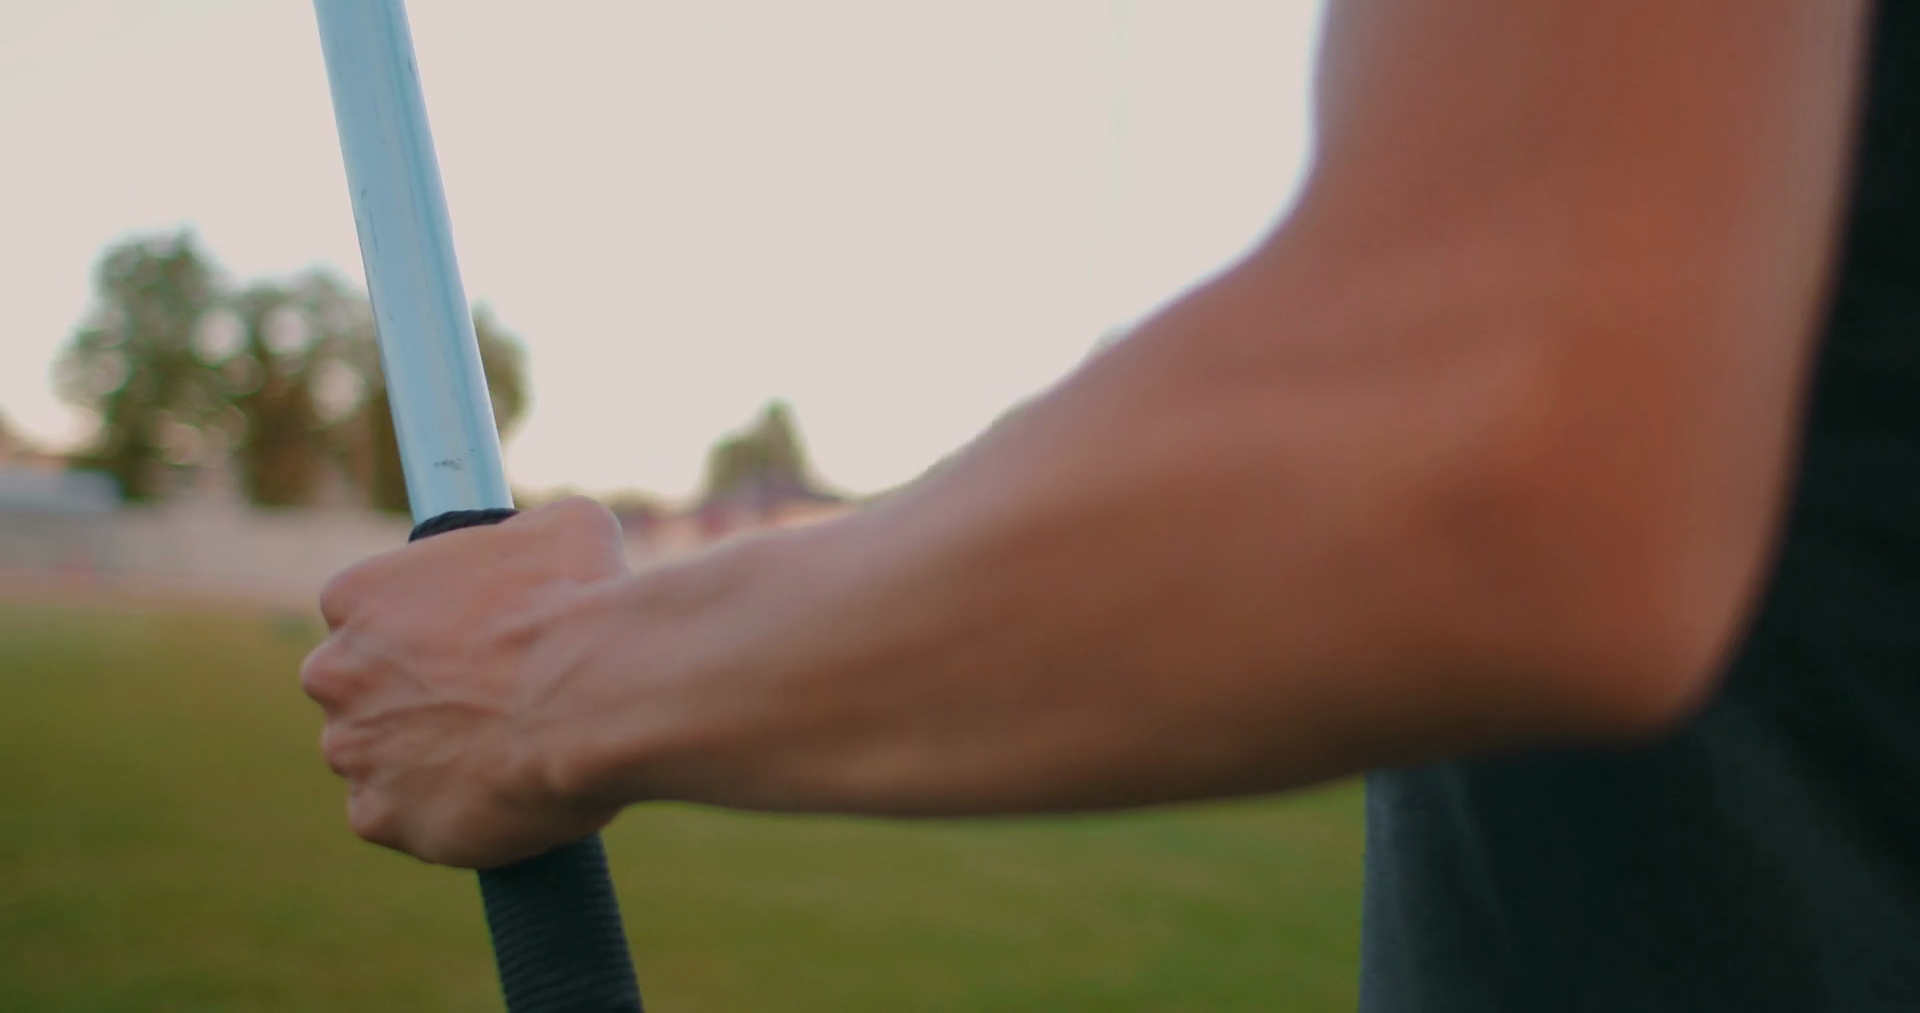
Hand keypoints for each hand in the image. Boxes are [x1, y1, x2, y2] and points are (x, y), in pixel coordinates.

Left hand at [301, 497, 629, 867]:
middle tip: (486, 701)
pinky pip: (398, 820)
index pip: (366, 613)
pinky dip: (437, 814)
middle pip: (360, 688)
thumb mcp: (565, 528)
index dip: (423, 629)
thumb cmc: (579, 604)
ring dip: (423, 757)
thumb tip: (546, 537)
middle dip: (410, 696)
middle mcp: (335, 671)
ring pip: (378, 757)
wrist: (598, 696)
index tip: (466, 642)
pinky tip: (493, 793)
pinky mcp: (380, 818)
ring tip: (504, 752)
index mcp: (357, 594)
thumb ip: (525, 535)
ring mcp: (352, 749)